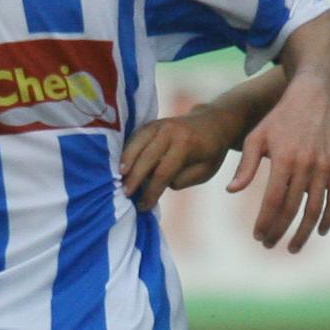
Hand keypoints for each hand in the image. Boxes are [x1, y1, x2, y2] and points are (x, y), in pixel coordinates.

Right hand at [119, 106, 239, 210]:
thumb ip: (182, 179)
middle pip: (146, 157)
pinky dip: (126, 150)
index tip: (143, 206)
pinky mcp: (151, 123)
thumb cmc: (210, 153)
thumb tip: (156, 182)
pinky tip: (120, 164)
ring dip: (126, 162)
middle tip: (125, 194)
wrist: (213, 123)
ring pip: (137, 144)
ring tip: (117, 178)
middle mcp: (170, 131)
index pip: (164, 172)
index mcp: (186, 145)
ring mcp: (159, 124)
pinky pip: (135, 137)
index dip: (152, 191)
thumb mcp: (205, 172)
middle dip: (135, 177)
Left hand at [232, 73, 329, 251]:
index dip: (265, 222)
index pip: (273, 202)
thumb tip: (232, 191)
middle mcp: (306, 165)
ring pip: (315, 209)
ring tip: (293, 247)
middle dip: (279, 231)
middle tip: (269, 245)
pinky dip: (329, 217)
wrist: (314, 98)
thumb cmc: (280, 120)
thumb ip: (246, 166)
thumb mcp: (256, 137)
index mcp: (284, 160)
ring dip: (304, 233)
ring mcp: (325, 167)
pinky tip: (319, 231)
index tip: (258, 236)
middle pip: (292, 210)